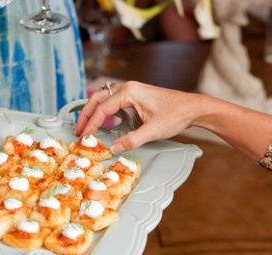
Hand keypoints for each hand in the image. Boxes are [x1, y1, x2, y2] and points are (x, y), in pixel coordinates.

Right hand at [75, 81, 204, 153]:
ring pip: (104, 100)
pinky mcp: (136, 96)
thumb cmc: (176, 114)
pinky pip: (114, 102)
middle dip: (87, 115)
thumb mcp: (153, 131)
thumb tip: (114, 149)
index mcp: (129, 92)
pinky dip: (106, 113)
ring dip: (95, 113)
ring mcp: (132, 91)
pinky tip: (107, 125)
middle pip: (98, 99)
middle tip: (78, 130)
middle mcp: (128, 88)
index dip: (92, 124)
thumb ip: (131, 140)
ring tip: (88, 128)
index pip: (102, 109)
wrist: (192, 108)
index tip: (84, 136)